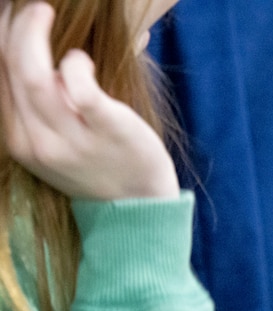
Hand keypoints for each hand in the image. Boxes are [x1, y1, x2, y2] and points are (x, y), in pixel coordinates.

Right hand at [0, 2, 178, 199]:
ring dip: (33, 35)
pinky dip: (76, 65)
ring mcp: (72, 139)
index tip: (6, 15)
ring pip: (34, 77)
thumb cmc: (97, 164)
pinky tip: (81, 59)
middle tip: (30, 7)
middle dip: (12, 29)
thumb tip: (40, 53)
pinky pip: (81, 89)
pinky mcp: (108, 130)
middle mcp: (37, 141)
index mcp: (18, 140)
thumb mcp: (52, 140)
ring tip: (43, 11)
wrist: (138, 207)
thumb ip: (38, 103)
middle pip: (9, 70)